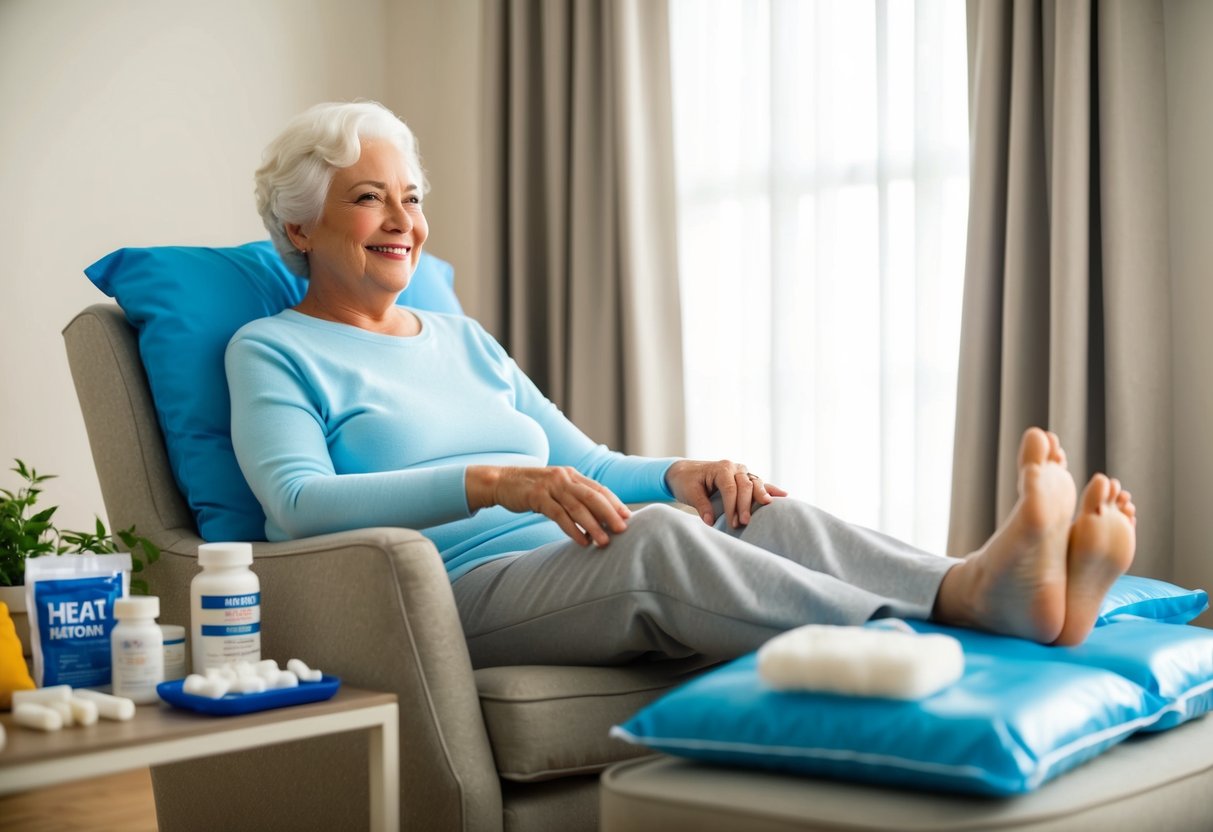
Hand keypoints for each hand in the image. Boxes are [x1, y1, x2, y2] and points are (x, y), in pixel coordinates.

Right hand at [466, 465, 630, 546]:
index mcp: (571, 474)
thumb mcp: (555, 488)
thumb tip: (596, 516)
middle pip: (593, 496)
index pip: (598, 488)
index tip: (628, 517)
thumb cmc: (531, 489)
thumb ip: (573, 497)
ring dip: (594, 525)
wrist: (501, 481)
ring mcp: (551, 486)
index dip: (615, 502)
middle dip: (610, 513)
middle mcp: (564, 477)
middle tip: (623, 530)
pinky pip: (559, 515)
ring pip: (578, 507)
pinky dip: (573, 529)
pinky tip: (582, 541)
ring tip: (604, 541)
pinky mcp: (537, 497)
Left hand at [664, 459, 787, 527]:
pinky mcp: (745, 479)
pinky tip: (784, 495)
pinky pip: (760, 483)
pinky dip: (771, 489)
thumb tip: (711, 522)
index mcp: (720, 468)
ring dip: (761, 496)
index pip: (730, 488)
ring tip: (768, 507)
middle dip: (746, 505)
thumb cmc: (686, 481)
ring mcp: (742, 472)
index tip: (732, 524)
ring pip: (755, 482)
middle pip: (745, 485)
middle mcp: (734, 467)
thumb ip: (701, 505)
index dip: (732, 506)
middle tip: (744, 523)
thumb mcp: (689, 492)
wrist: (684, 472)